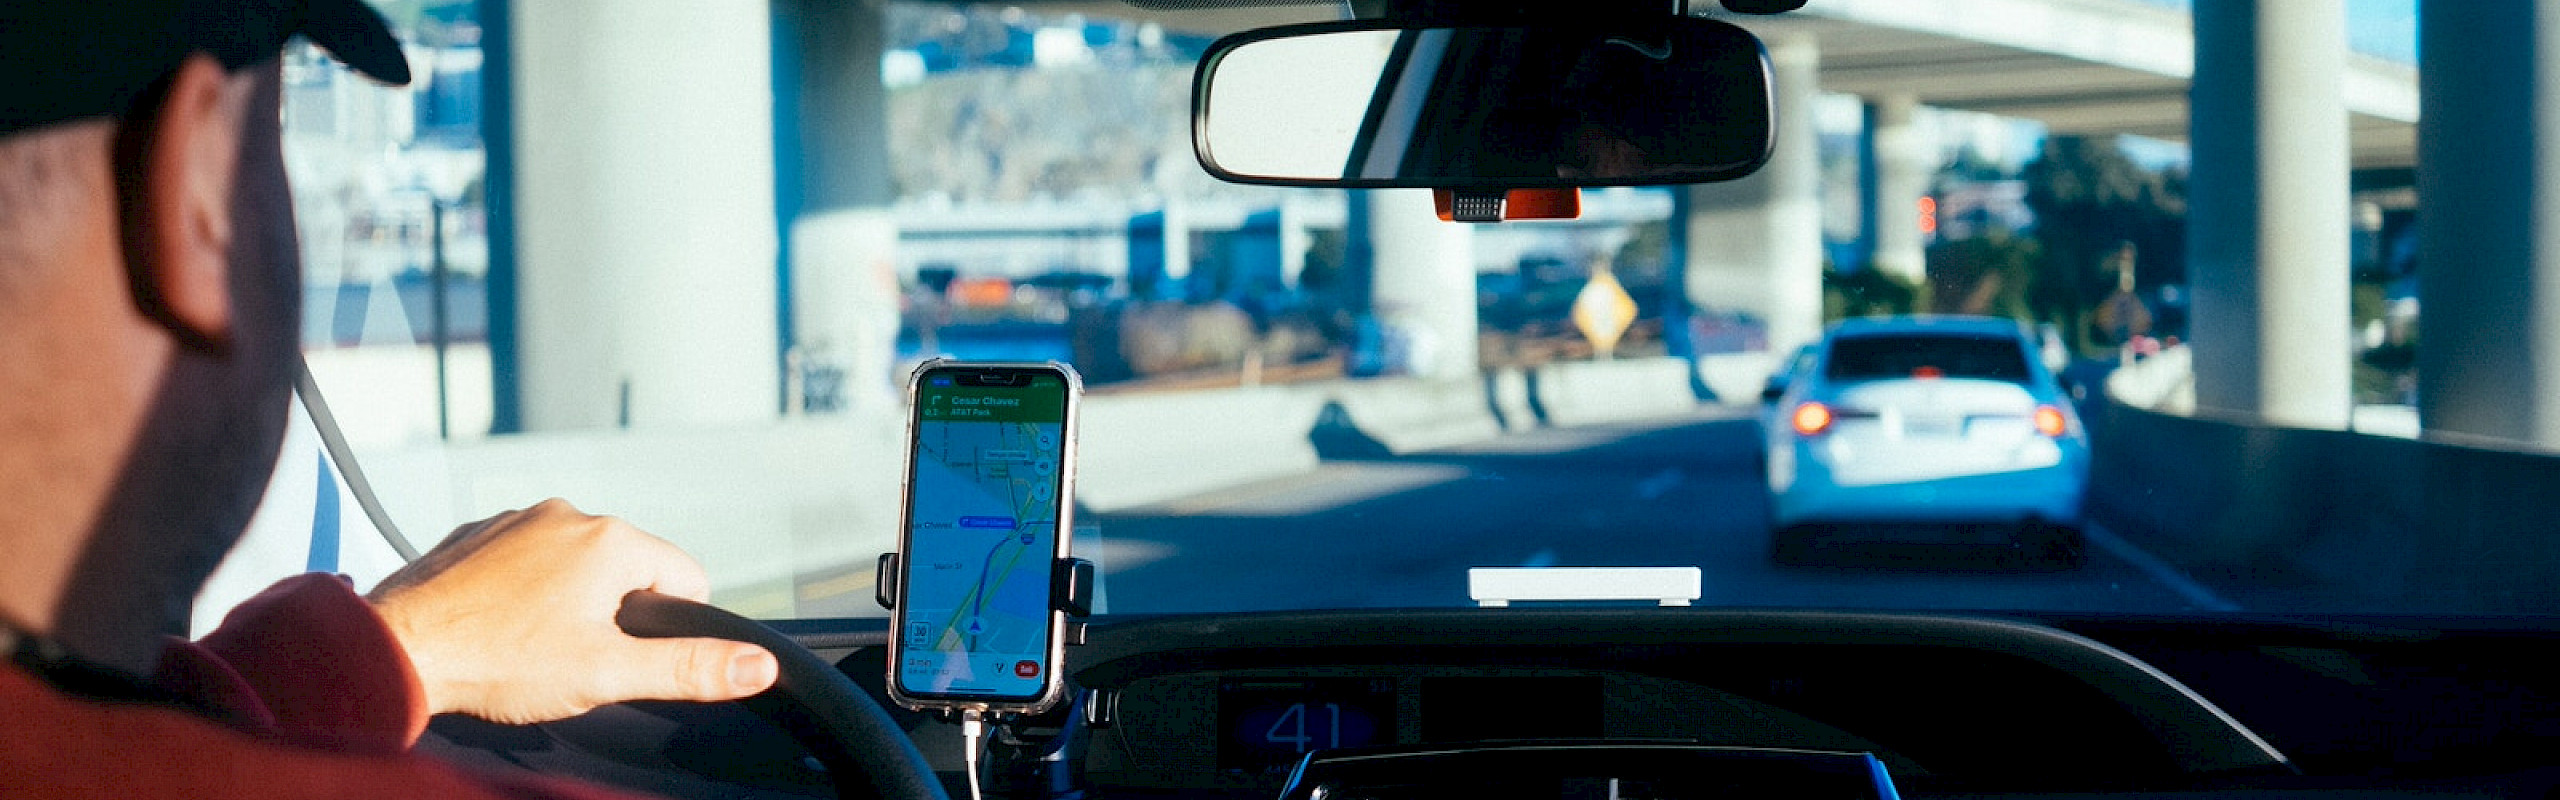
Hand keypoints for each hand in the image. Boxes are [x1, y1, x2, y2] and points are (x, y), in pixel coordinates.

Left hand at [367, 498, 778, 723]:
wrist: (394, 650)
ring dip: (564, 600)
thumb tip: (757, 665)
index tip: (619, 655)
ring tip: (526, 644)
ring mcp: (517, 519)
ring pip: (573, 563)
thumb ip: (690, 668)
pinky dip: (519, 590)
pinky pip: (522, 559)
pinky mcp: (475, 533)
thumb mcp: (608, 674)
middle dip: (611, 614)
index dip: (665, 628)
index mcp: (612, 541)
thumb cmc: (497, 662)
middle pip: (628, 570)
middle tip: (568, 657)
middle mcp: (568, 514)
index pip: (686, 579)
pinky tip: (495, 625)